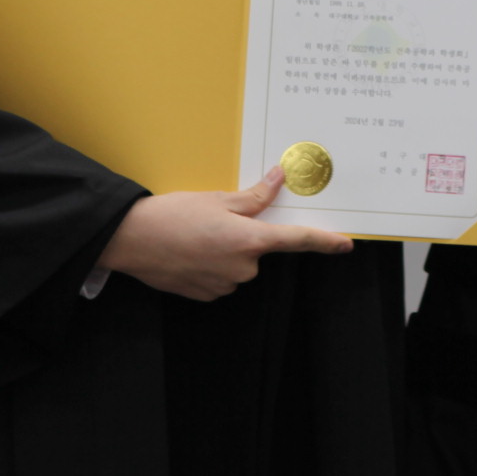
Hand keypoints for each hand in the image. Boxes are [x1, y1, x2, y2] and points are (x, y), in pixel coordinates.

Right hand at [94, 166, 352, 301]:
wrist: (132, 240)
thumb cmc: (173, 215)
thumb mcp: (216, 199)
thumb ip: (253, 197)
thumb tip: (279, 180)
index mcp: (249, 240)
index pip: (296, 240)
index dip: (323, 242)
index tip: (344, 244)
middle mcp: (242, 267)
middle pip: (258, 250)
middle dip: (244, 235)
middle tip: (213, 220)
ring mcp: (225, 285)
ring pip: (239, 264)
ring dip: (225, 251)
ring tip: (195, 235)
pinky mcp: (207, 295)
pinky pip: (221, 278)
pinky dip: (211, 265)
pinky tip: (189, 252)